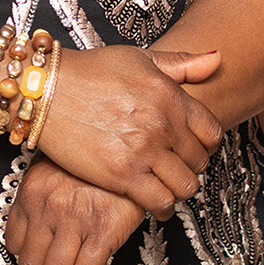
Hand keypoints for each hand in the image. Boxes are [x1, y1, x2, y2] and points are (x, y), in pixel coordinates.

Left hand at [4, 157, 145, 264]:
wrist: (134, 149)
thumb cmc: (98, 159)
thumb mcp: (58, 167)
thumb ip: (43, 195)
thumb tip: (38, 229)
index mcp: (33, 189)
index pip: (13, 242)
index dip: (29, 258)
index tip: (41, 261)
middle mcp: (48, 205)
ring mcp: (74, 218)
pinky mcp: (103, 229)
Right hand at [31, 46, 222, 213]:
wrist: (46, 90)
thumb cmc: (89, 72)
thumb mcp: (139, 57)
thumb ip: (182, 63)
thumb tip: (217, 59)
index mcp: (170, 96)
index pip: (211, 132)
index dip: (205, 143)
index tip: (194, 147)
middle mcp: (162, 124)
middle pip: (199, 161)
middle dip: (191, 166)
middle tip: (177, 167)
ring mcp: (143, 151)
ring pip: (185, 186)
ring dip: (180, 189)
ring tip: (168, 186)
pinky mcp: (122, 175)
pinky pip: (159, 202)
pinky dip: (162, 207)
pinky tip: (156, 203)